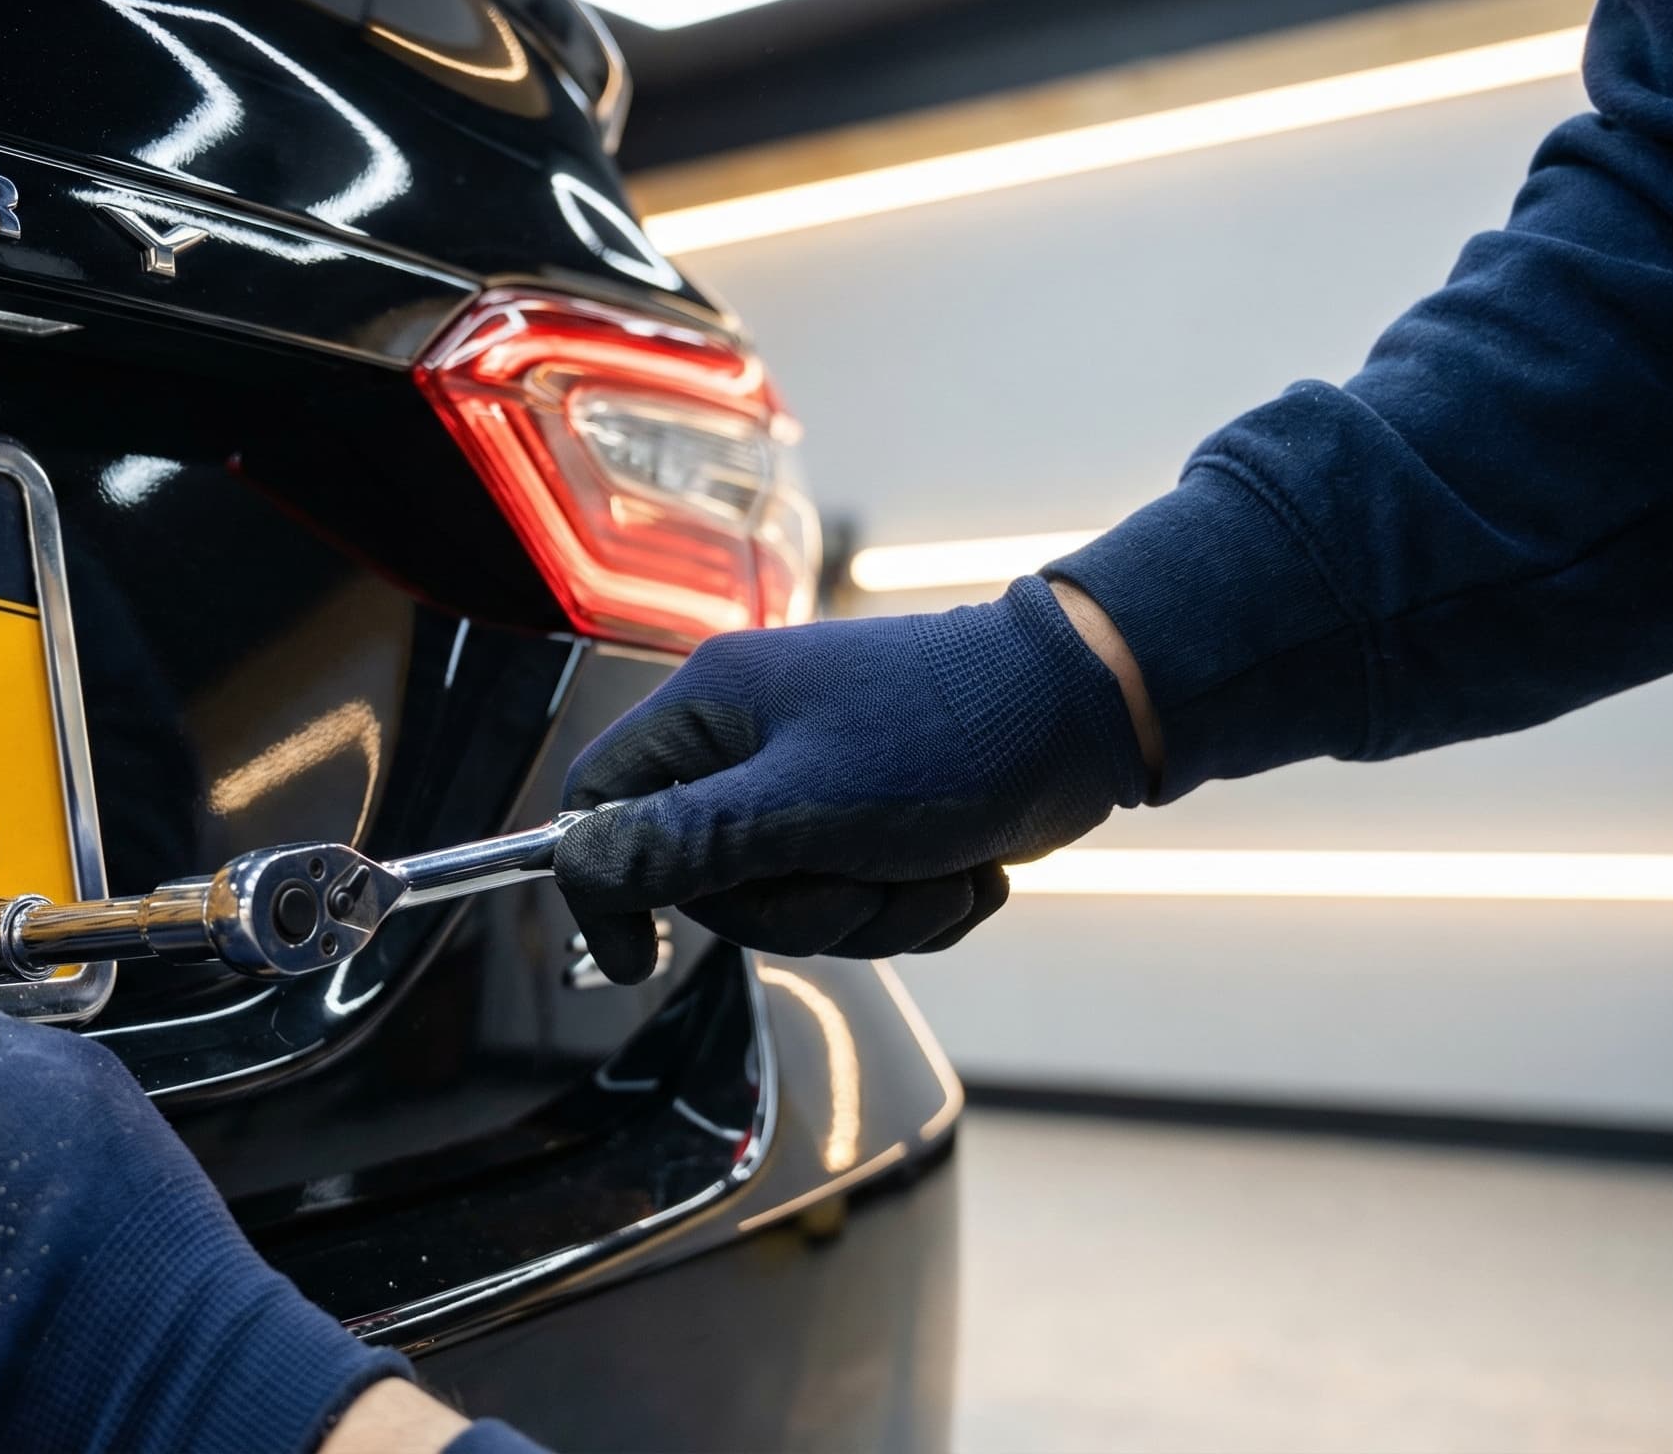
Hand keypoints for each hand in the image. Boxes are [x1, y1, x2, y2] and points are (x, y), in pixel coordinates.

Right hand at [554, 576, 1150, 980]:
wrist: (1091, 712)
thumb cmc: (951, 738)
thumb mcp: (802, 808)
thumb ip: (681, 844)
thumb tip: (581, 870)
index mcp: (713, 710)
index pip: (601, 801)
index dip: (605, 886)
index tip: (635, 961)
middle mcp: (752, 739)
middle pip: (708, 879)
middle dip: (799, 910)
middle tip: (864, 886)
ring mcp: (816, 778)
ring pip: (792, 901)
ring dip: (874, 914)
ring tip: (940, 873)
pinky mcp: (877, 815)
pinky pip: (859, 899)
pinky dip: (916, 907)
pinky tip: (966, 872)